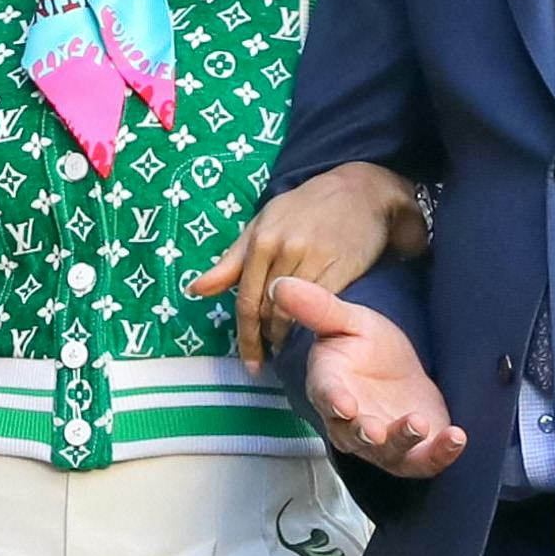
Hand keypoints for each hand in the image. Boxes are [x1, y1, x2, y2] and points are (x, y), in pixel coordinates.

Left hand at [188, 164, 425, 369]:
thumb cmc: (304, 209)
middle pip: (267, 312)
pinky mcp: (341, 269)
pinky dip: (311, 327)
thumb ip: (230, 262)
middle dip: (264, 342)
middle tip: (267, 361)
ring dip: (287, 338)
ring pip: (293, 314)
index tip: (251, 363)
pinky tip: (310, 335)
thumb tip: (195, 289)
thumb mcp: (262, 225)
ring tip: (287, 349)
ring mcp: (314, 259)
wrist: (359, 192)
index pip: (246, 301)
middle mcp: (284, 250)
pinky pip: (320, 308)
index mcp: (261, 240)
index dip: (246, 338)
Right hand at [274, 273, 466, 478]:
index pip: (327, 397)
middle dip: (365, 433)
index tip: (343, 404)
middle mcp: (351, 423)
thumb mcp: (348, 320)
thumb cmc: (366, 346)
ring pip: (388, 452)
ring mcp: (382, 443)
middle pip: (354, 435)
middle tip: (376, 429)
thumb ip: (318, 307)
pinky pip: (424, 462)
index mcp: (330, 388)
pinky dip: (441, 454)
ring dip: (404, 442)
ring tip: (421, 424)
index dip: (334, 401)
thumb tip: (279, 284)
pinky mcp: (414, 452)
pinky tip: (456, 437)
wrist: (397, 371)